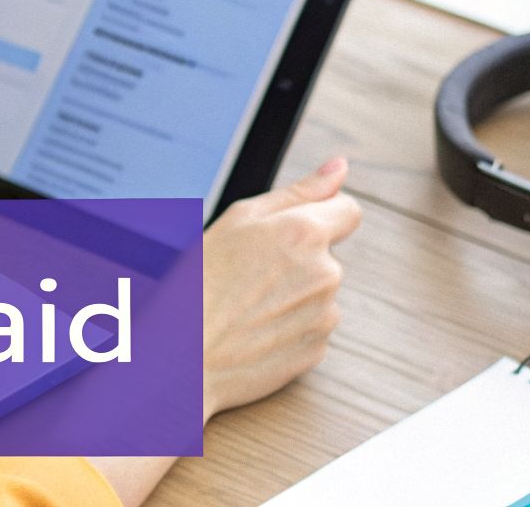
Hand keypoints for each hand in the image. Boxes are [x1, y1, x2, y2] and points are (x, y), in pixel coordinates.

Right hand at [201, 158, 360, 420]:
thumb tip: (339, 168)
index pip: (348, 210)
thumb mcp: (237, 221)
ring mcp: (324, 316)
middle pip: (327, 254)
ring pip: (319, 292)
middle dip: (298, 258)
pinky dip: (289, 327)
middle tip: (247, 273)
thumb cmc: (197, 288)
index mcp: (304, 232)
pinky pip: (311, 327)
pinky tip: (253, 329)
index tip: (291, 231)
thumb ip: (298, 193)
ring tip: (245, 304)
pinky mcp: (317, 351)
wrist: (180, 362)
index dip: (319, 215)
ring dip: (294, 294)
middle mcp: (325, 273)